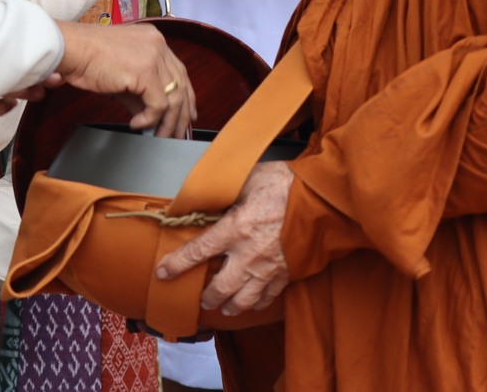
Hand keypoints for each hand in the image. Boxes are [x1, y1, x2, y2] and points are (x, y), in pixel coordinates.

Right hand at [52, 21, 193, 135]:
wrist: (70, 49)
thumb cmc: (87, 59)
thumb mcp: (120, 75)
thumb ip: (139, 92)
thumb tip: (151, 115)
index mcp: (153, 40)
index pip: (179, 71)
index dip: (185, 95)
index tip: (186, 113)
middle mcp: (158, 45)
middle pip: (182, 83)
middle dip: (183, 112)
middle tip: (178, 132)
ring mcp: (154, 56)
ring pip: (175, 97)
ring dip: (168, 122)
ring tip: (159, 136)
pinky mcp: (145, 71)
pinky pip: (158, 104)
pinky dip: (149, 119)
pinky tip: (137, 124)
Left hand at [155, 160, 293, 315]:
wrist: (324, 200)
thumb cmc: (285, 184)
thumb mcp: (249, 179)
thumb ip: (227, 193)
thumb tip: (208, 197)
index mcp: (235, 228)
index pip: (197, 251)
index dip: (176, 265)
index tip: (162, 273)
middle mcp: (249, 254)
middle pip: (220, 287)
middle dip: (207, 297)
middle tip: (200, 298)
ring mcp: (269, 268)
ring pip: (244, 300)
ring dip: (230, 307)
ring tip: (224, 308)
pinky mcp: (287, 273)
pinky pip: (269, 297)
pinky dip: (258, 303)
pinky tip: (253, 302)